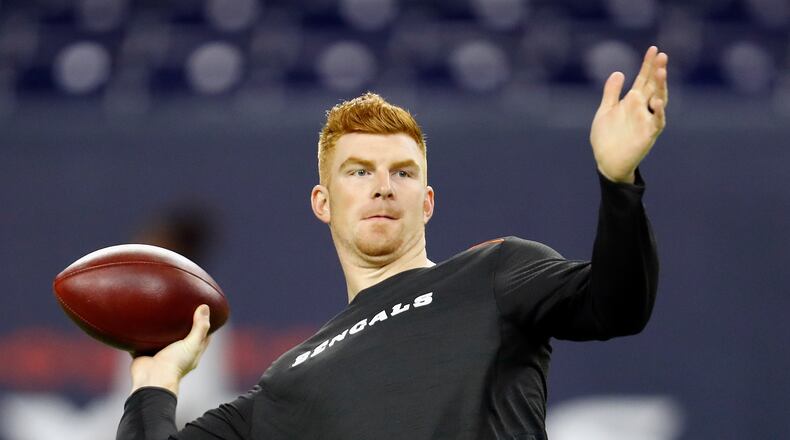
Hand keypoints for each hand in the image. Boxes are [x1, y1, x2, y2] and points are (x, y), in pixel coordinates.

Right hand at [129, 304, 211, 394]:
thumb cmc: (175, 364)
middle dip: (182, 323)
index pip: (202, 337)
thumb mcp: (192, 344)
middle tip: (181, 306)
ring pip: (161, 338)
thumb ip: (199, 327)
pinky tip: (141, 320)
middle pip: (181, 336)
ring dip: (161, 328)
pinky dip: (142, 333)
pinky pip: (143, 341)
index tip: (203, 310)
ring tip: (160, 309)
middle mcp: (177, 353)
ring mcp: (160, 353)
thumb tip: (205, 306)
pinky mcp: (145, 353)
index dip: (204, 324)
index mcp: (191, 352)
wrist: (151, 379)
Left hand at [590, 46, 667, 182]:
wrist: (607, 161)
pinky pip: (657, 122)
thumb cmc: (607, 137)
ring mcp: (647, 120)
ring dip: (661, 87)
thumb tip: (618, 72)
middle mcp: (643, 108)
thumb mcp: (605, 111)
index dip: (647, 65)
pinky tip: (657, 101)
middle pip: (653, 86)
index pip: (643, 79)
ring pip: (659, 100)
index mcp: (633, 101)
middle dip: (658, 71)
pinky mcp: (648, 134)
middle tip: (662, 56)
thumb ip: (611, 93)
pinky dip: (658, 112)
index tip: (653, 49)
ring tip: (661, 72)